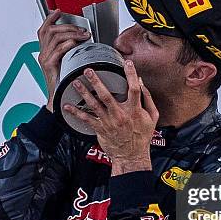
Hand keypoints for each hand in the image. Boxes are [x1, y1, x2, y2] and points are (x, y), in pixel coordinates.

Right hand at [37, 9, 90, 111]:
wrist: (58, 98)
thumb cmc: (63, 82)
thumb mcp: (64, 63)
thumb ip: (67, 52)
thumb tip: (78, 40)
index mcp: (45, 52)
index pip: (43, 30)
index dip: (49, 19)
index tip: (58, 12)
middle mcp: (43, 53)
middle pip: (50, 30)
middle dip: (67, 26)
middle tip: (81, 30)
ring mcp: (45, 59)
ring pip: (55, 37)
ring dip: (71, 33)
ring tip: (83, 36)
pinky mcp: (49, 65)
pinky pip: (58, 50)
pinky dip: (68, 44)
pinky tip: (75, 44)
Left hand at [63, 60, 158, 175]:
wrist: (131, 156)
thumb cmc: (141, 136)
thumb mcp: (152, 117)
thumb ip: (148, 99)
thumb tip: (141, 83)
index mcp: (134, 110)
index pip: (134, 89)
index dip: (131, 75)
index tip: (127, 64)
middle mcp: (120, 115)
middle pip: (106, 95)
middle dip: (96, 81)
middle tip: (88, 71)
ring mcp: (108, 122)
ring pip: (94, 105)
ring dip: (84, 93)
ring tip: (76, 83)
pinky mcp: (100, 129)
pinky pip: (86, 119)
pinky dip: (76, 113)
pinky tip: (67, 106)